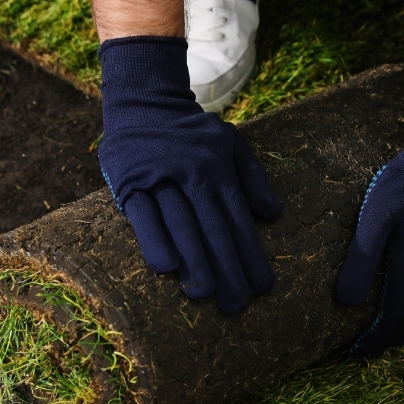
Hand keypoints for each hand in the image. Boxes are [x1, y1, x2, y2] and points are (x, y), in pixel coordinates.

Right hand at [98, 36, 281, 312]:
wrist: (144, 99)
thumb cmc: (192, 133)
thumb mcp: (230, 143)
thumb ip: (253, 177)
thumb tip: (273, 214)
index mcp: (218, 169)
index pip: (238, 219)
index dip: (251, 254)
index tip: (262, 287)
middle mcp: (192, 174)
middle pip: (213, 229)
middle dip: (227, 268)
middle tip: (237, 304)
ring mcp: (160, 177)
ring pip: (181, 225)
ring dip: (194, 261)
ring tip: (205, 295)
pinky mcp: (129, 181)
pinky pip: (143, 215)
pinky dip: (154, 240)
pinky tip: (166, 268)